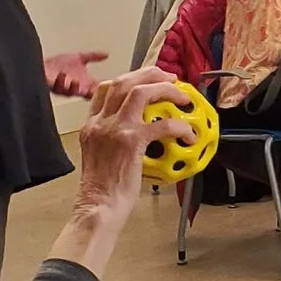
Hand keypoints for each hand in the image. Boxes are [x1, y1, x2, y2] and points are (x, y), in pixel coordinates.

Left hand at [43, 50, 107, 98]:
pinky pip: (56, 87)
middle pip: (85, 93)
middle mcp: (74, 87)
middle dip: (89, 92)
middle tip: (94, 89)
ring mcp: (63, 87)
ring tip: (76, 81)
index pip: (96, 88)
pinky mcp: (51, 85)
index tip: (108, 84)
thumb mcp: (79, 58)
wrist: (40, 64)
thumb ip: (93, 56)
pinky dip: (59, 82)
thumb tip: (107, 54)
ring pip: (70, 91)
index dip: (102, 87)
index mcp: (82, 82)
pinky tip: (61, 76)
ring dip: (73, 87)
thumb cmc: (57, 65)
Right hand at [66, 68, 191, 233]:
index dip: (129, 78)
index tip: (147, 80)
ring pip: (141, 92)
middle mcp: (100, 122)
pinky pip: (163, 125)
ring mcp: (114, 129)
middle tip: (171, 79)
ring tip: (183, 97)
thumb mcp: (100, 157)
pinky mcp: (131, 141)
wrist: (97, 207)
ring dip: (166, 90)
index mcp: (91, 125)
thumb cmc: (102, 190)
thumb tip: (139, 135)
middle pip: (124, 81)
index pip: (105, 89)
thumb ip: (113, 141)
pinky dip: (181, 126)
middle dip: (150, 73)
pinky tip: (190, 135)